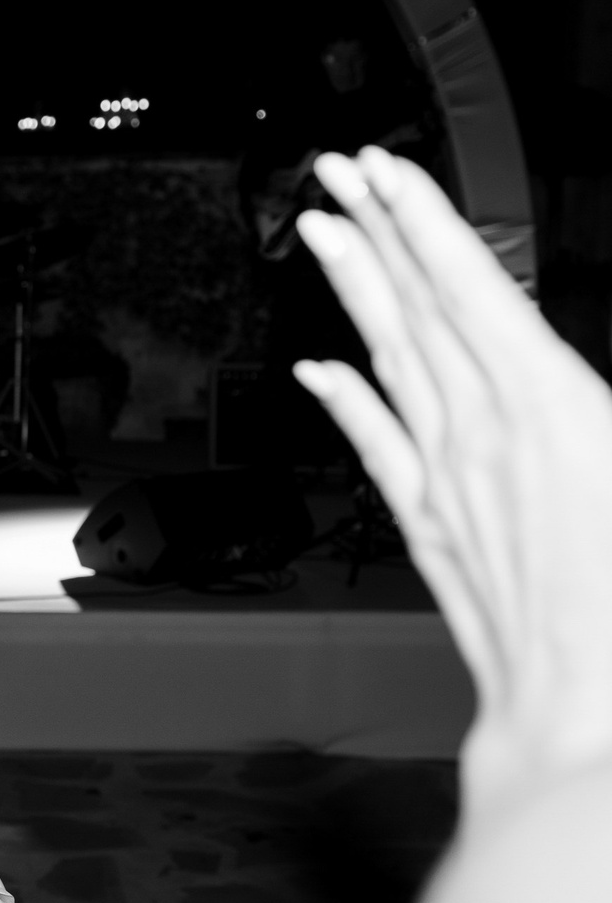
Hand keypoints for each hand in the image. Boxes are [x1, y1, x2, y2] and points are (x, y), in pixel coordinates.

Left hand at [295, 148, 611, 823]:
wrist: (590, 733)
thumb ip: (610, 416)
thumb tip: (588, 394)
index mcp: (553, 408)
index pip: (470, 286)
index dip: (422, 220)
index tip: (385, 169)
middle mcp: (483, 438)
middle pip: (416, 309)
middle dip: (376, 232)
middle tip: (337, 172)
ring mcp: (451, 487)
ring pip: (392, 365)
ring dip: (356, 294)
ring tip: (322, 235)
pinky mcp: (438, 537)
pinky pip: (380, 449)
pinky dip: (349, 402)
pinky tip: (319, 374)